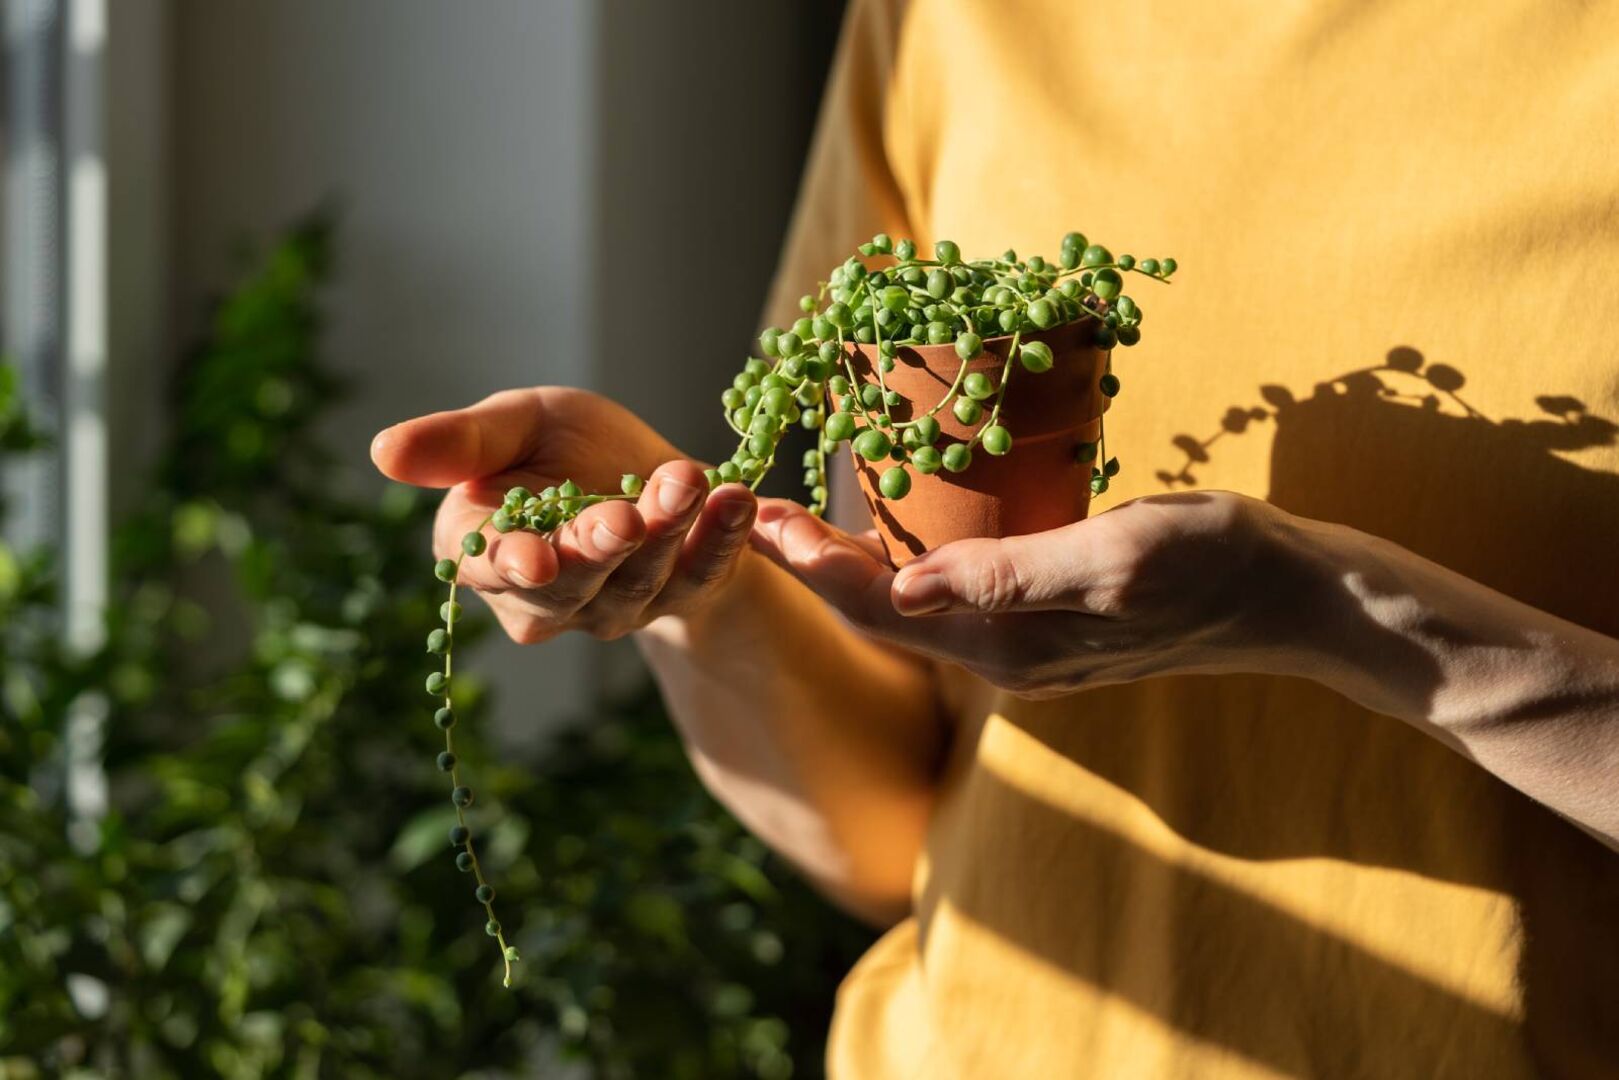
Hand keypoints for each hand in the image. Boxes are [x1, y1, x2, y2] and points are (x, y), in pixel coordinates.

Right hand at [371, 387, 756, 642]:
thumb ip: (459, 442)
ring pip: (641, 579)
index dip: (513, 565)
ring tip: (685, 481)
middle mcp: (553, 595)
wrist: (645, 467)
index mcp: (491, 552)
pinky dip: (724, 539)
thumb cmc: (561, 445)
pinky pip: (705, 573)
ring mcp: (620, 604)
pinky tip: (737, 500)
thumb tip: (381, 451)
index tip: (533, 556)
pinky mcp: (684, 593)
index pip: (494, 569)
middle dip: (600, 548)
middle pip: (573, 585)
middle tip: (625, 515)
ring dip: (667, 532)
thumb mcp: (514, 426)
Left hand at [749, 490, 1303, 696]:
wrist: (1294, 600)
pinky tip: (900, 528)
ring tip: (806, 512)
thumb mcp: (1116, 557)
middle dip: (815, 564)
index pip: (882, 608)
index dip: (813, 563)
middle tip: (758, 505)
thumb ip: (1013, 577)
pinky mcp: (1049, 632)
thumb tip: (908, 588)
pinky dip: (910, 566)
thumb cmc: (1216, 562)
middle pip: (884, 614)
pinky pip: (956, 601)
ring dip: (856, 565)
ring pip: (916, 611)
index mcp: (1008, 647)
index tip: (759, 512)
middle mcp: (1004, 661)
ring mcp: (1026, 652)